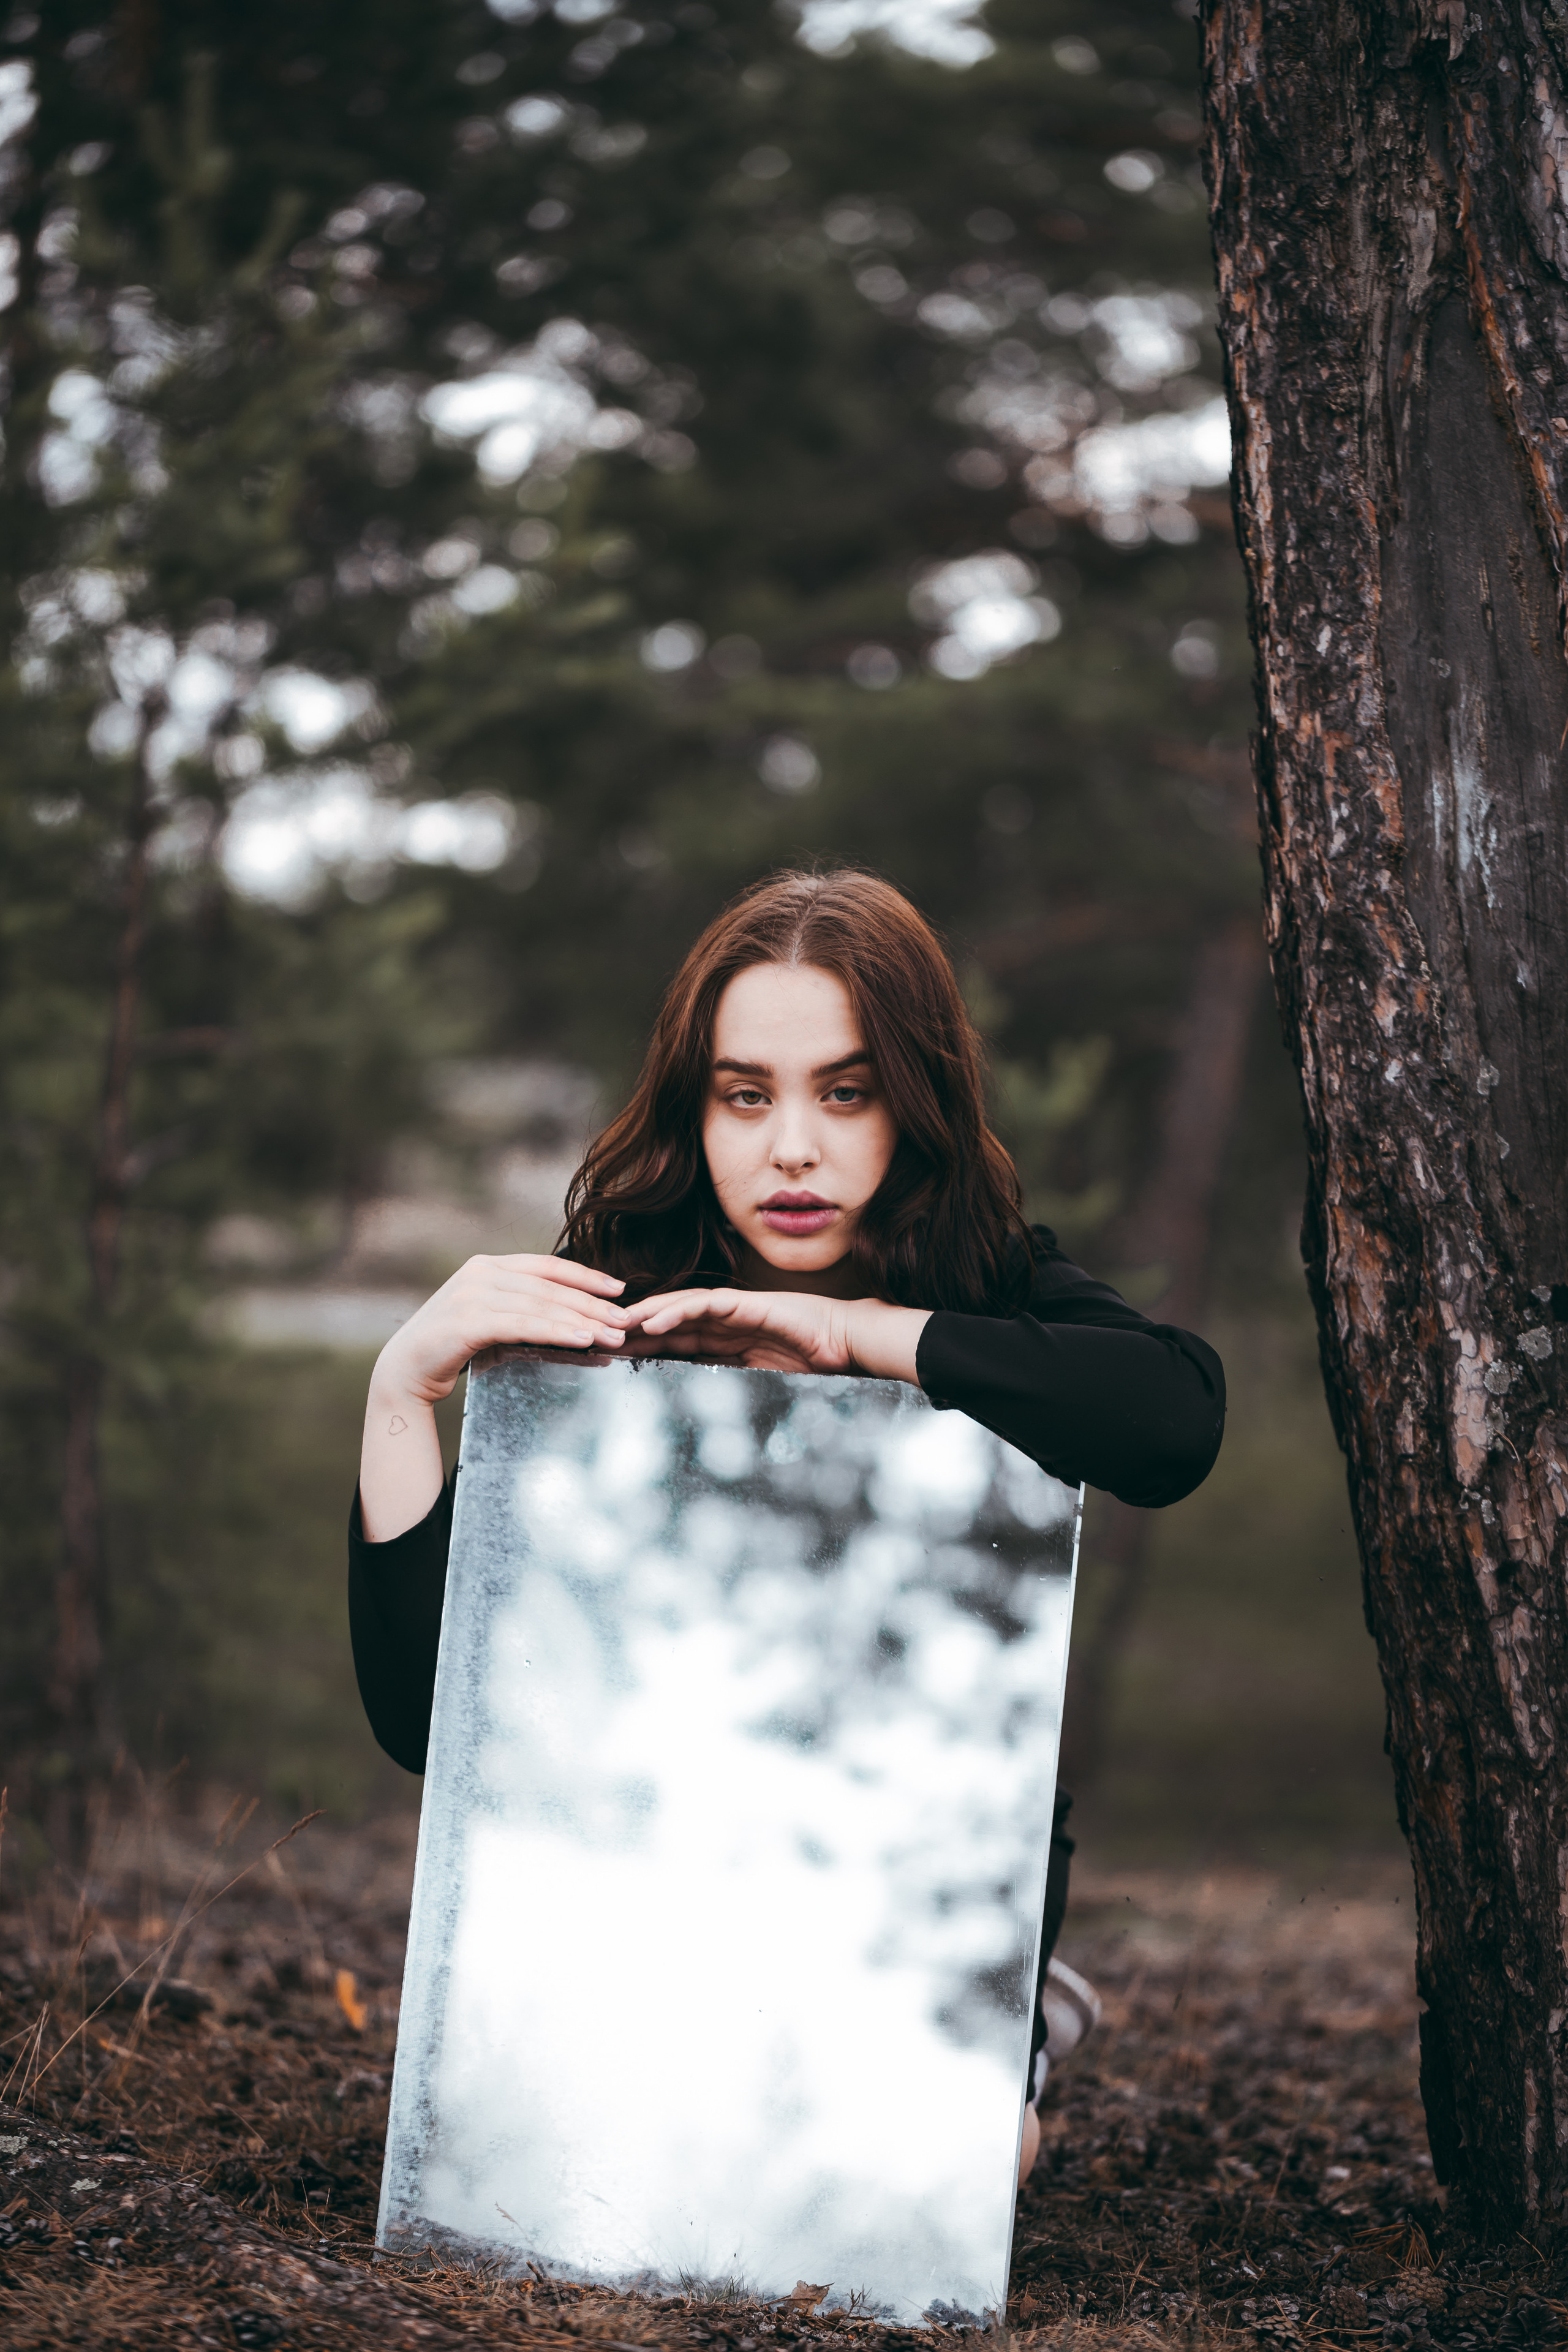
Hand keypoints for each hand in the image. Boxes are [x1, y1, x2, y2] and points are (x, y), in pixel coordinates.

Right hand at [359, 1254, 626, 1540]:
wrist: (405, 1371)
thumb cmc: (454, 1348)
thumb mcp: (494, 1322)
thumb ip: (526, 1313)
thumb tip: (580, 1322)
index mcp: (488, 1266)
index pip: (546, 1266)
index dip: (585, 1276)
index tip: (619, 1288)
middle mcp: (480, 1273)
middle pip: (549, 1287)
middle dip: (592, 1304)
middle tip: (626, 1320)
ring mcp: (471, 1295)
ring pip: (540, 1305)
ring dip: (582, 1320)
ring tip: (613, 1335)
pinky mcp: (466, 1322)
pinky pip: (522, 1325)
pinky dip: (556, 1331)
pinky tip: (582, 1340)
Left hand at [620, 1287, 930, 1383]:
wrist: (849, 1345)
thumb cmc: (812, 1364)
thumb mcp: (760, 1381)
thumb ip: (730, 1383)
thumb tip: (696, 1406)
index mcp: (725, 1342)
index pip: (675, 1343)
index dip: (642, 1348)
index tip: (609, 1358)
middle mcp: (723, 1322)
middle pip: (668, 1323)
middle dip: (632, 1330)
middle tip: (594, 1337)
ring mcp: (734, 1309)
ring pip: (678, 1308)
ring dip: (645, 1315)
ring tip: (615, 1325)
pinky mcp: (747, 1302)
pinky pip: (705, 1303)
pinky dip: (678, 1308)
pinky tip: (653, 1317)